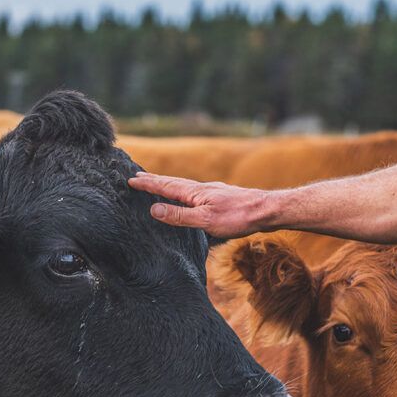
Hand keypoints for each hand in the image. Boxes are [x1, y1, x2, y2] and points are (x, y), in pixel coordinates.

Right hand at [128, 172, 275, 237]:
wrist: (267, 210)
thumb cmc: (238, 217)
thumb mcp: (205, 220)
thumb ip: (179, 216)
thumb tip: (153, 209)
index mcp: (194, 193)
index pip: (165, 186)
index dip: (147, 184)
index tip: (129, 179)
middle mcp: (201, 188)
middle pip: (173, 182)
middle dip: (154, 180)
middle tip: (137, 176)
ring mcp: (212, 191)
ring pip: (184, 186)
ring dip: (168, 184)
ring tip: (158, 183)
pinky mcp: (221, 197)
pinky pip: (195, 191)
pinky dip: (184, 191)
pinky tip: (189, 196)